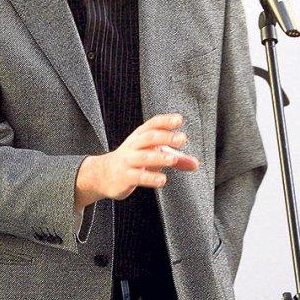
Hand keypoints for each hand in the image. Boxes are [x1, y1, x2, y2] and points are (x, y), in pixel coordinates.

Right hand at [75, 113, 199, 207]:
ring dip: (158, 157)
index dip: (165, 121)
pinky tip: (162, 180)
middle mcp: (133, 146)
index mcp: (140, 137)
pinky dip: (150, 178)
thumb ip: (176, 159)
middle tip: (182, 139)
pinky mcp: (124, 177)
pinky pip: (137, 177)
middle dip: (165, 137)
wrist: (103, 175)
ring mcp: (128, 161)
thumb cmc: (133, 161)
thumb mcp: (153, 156)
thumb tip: (196, 164)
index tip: (179, 120)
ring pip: (143, 157)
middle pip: (148, 138)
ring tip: (173, 159)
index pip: (152, 124)